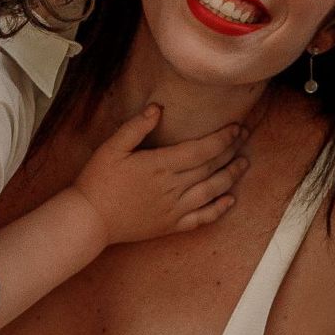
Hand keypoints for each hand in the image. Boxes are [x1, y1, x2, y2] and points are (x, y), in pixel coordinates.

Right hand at [73, 104, 247, 246]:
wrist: (89, 219)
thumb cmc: (98, 181)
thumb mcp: (111, 148)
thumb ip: (136, 127)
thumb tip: (158, 108)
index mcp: (160, 165)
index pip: (201, 150)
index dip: (223, 138)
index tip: (236, 128)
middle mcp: (172, 188)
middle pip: (211, 168)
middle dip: (231, 151)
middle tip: (245, 137)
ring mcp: (174, 209)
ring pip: (211, 191)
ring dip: (230, 176)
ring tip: (244, 163)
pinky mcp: (170, 226)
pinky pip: (201, 218)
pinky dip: (218, 209)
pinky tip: (230, 200)